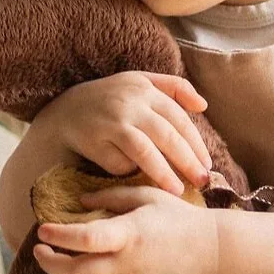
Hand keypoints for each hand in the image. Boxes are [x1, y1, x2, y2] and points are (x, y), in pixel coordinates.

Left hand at [33, 182, 217, 273]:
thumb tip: (79, 204)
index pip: (85, 240)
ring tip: (72, 247)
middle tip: (38, 250)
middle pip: (76, 273)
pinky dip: (101, 269)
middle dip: (50, 264)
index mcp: (129, 234)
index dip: (59, 237)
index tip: (42, 230)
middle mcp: (126, 262)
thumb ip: (111, 197)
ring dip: (76, 265)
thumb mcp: (147, 196)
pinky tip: (110, 255)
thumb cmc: (179, 218)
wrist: (211, 253)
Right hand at [47, 71, 213, 195]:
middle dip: (188, 161)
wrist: (66, 111)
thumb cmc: (110, 100)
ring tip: (178, 190)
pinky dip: (128, 171)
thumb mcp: (140, 83)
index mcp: (144, 88)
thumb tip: (204, 106)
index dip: (196, 143)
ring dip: (163, 173)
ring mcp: (111, 122)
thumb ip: (174, 88)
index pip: (178, 118)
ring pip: (145, 151)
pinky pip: (119, 163)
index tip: (207, 164)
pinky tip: (136, 179)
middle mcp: (129, 102)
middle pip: (167, 135)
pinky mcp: (94, 140)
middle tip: (202, 181)